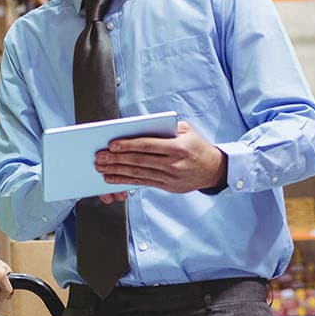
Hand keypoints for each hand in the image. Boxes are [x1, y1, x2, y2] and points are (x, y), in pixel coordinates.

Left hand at [94, 120, 226, 194]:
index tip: (112, 145)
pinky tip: (113, 179)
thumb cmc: (197, 146)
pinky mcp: (168, 186)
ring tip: (102, 169)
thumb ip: (166, 129)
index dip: (128, 145)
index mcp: (177, 147)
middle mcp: (173, 164)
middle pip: (139, 161)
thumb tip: (140, 128)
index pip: (148, 145)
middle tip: (100, 158)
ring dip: (117, 172)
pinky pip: (143, 183)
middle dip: (117, 160)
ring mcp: (170, 177)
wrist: (214, 170)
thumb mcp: (187, 131)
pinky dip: (126, 181)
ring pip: (139, 174)